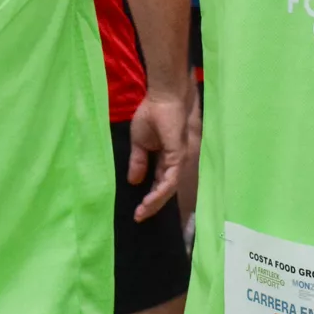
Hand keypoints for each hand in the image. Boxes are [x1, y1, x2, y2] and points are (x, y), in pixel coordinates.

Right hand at [127, 88, 190, 222]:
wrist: (162, 97)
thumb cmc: (152, 113)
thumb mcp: (139, 141)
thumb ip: (138, 161)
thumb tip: (134, 181)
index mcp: (165, 159)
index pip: (158, 183)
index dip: (149, 197)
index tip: (137, 211)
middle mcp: (175, 163)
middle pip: (165, 190)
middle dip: (153, 205)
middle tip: (139, 217)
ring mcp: (179, 160)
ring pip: (169, 188)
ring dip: (156, 202)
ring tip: (142, 211)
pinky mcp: (179, 156)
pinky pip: (170, 179)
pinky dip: (160, 191)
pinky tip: (149, 199)